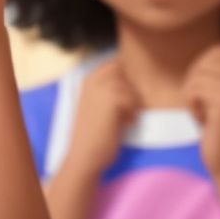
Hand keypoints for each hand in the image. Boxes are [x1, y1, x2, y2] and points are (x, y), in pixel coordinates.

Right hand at [63, 59, 140, 179]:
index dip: (125, 79)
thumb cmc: (94, 133)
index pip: (115, 64)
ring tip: (124, 119)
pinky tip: (125, 124)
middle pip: (125, 72)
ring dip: (133, 103)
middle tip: (126, 110)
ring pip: (131, 87)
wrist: (85, 154)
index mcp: (88, 79)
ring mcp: (101, 88)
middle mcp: (92, 79)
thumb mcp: (97, 106)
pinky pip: (133, 100)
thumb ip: (110, 91)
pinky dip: (132, 113)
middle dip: (130, 90)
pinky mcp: (112, 99)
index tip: (124, 100)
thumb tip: (134, 84)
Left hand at [183, 44, 219, 178]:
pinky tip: (208, 120)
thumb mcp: (218, 88)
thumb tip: (204, 41)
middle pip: (201, 64)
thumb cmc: (217, 121)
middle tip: (212, 107)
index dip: (202, 73)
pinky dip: (194, 108)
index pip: (212, 51)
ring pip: (195, 78)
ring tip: (211, 114)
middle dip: (197, 87)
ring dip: (195, 99)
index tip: (215, 95)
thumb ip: (215, 66)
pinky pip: (192, 91)